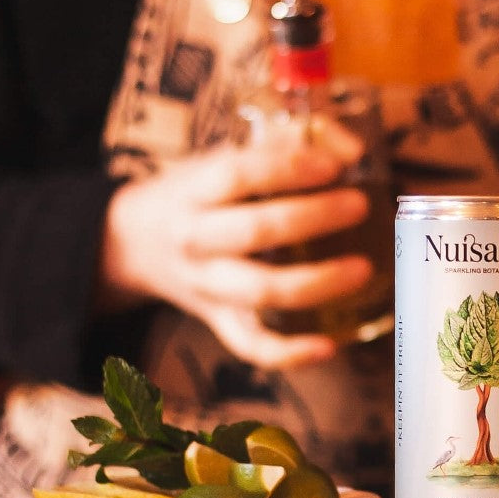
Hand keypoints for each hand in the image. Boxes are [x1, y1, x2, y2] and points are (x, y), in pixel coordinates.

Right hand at [97, 118, 371, 369]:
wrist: (135, 242)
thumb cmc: (199, 192)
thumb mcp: (223, 157)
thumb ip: (285, 145)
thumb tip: (352, 150)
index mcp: (195, 190)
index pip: (239, 176)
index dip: (289, 168)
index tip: (335, 166)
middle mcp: (195, 239)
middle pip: (254, 231)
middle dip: (314, 218)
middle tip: (360, 206)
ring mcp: (205, 285)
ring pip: (258, 291)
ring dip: (315, 283)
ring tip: (363, 269)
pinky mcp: (218, 321)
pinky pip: (251, 346)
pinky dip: (290, 352)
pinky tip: (330, 344)